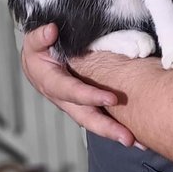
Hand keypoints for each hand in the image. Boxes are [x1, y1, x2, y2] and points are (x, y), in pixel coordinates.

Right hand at [21, 23, 134, 145]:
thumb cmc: (38, 49)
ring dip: (114, 131)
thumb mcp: (34, 40)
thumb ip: (40, 36)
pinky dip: (115, 125)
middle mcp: (64, 99)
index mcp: (51, 83)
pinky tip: (135, 132)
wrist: (37, 62)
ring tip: (138, 141)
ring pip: (94, 121)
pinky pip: (100, 115)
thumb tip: (52, 30)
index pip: (72, 92)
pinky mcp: (84, 104)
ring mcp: (75, 104)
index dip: (91, 96)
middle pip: (85, 116)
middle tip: (128, 137)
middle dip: (106, 128)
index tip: (112, 99)